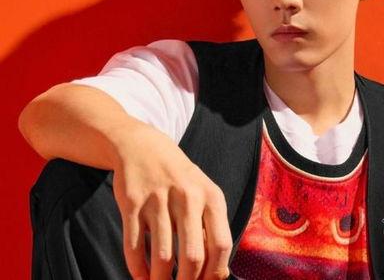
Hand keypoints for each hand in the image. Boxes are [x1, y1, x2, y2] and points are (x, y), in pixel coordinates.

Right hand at [111, 124, 232, 279]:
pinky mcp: (132, 202)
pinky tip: (141, 276)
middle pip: (193, 256)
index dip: (214, 274)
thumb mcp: (203, 193)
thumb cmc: (179, 178)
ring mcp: (158, 199)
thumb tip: (216, 274)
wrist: (143, 147)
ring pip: (161, 256)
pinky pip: (133, 246)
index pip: (221, 245)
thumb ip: (211, 227)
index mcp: (210, 196)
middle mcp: (187, 196)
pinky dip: (137, 269)